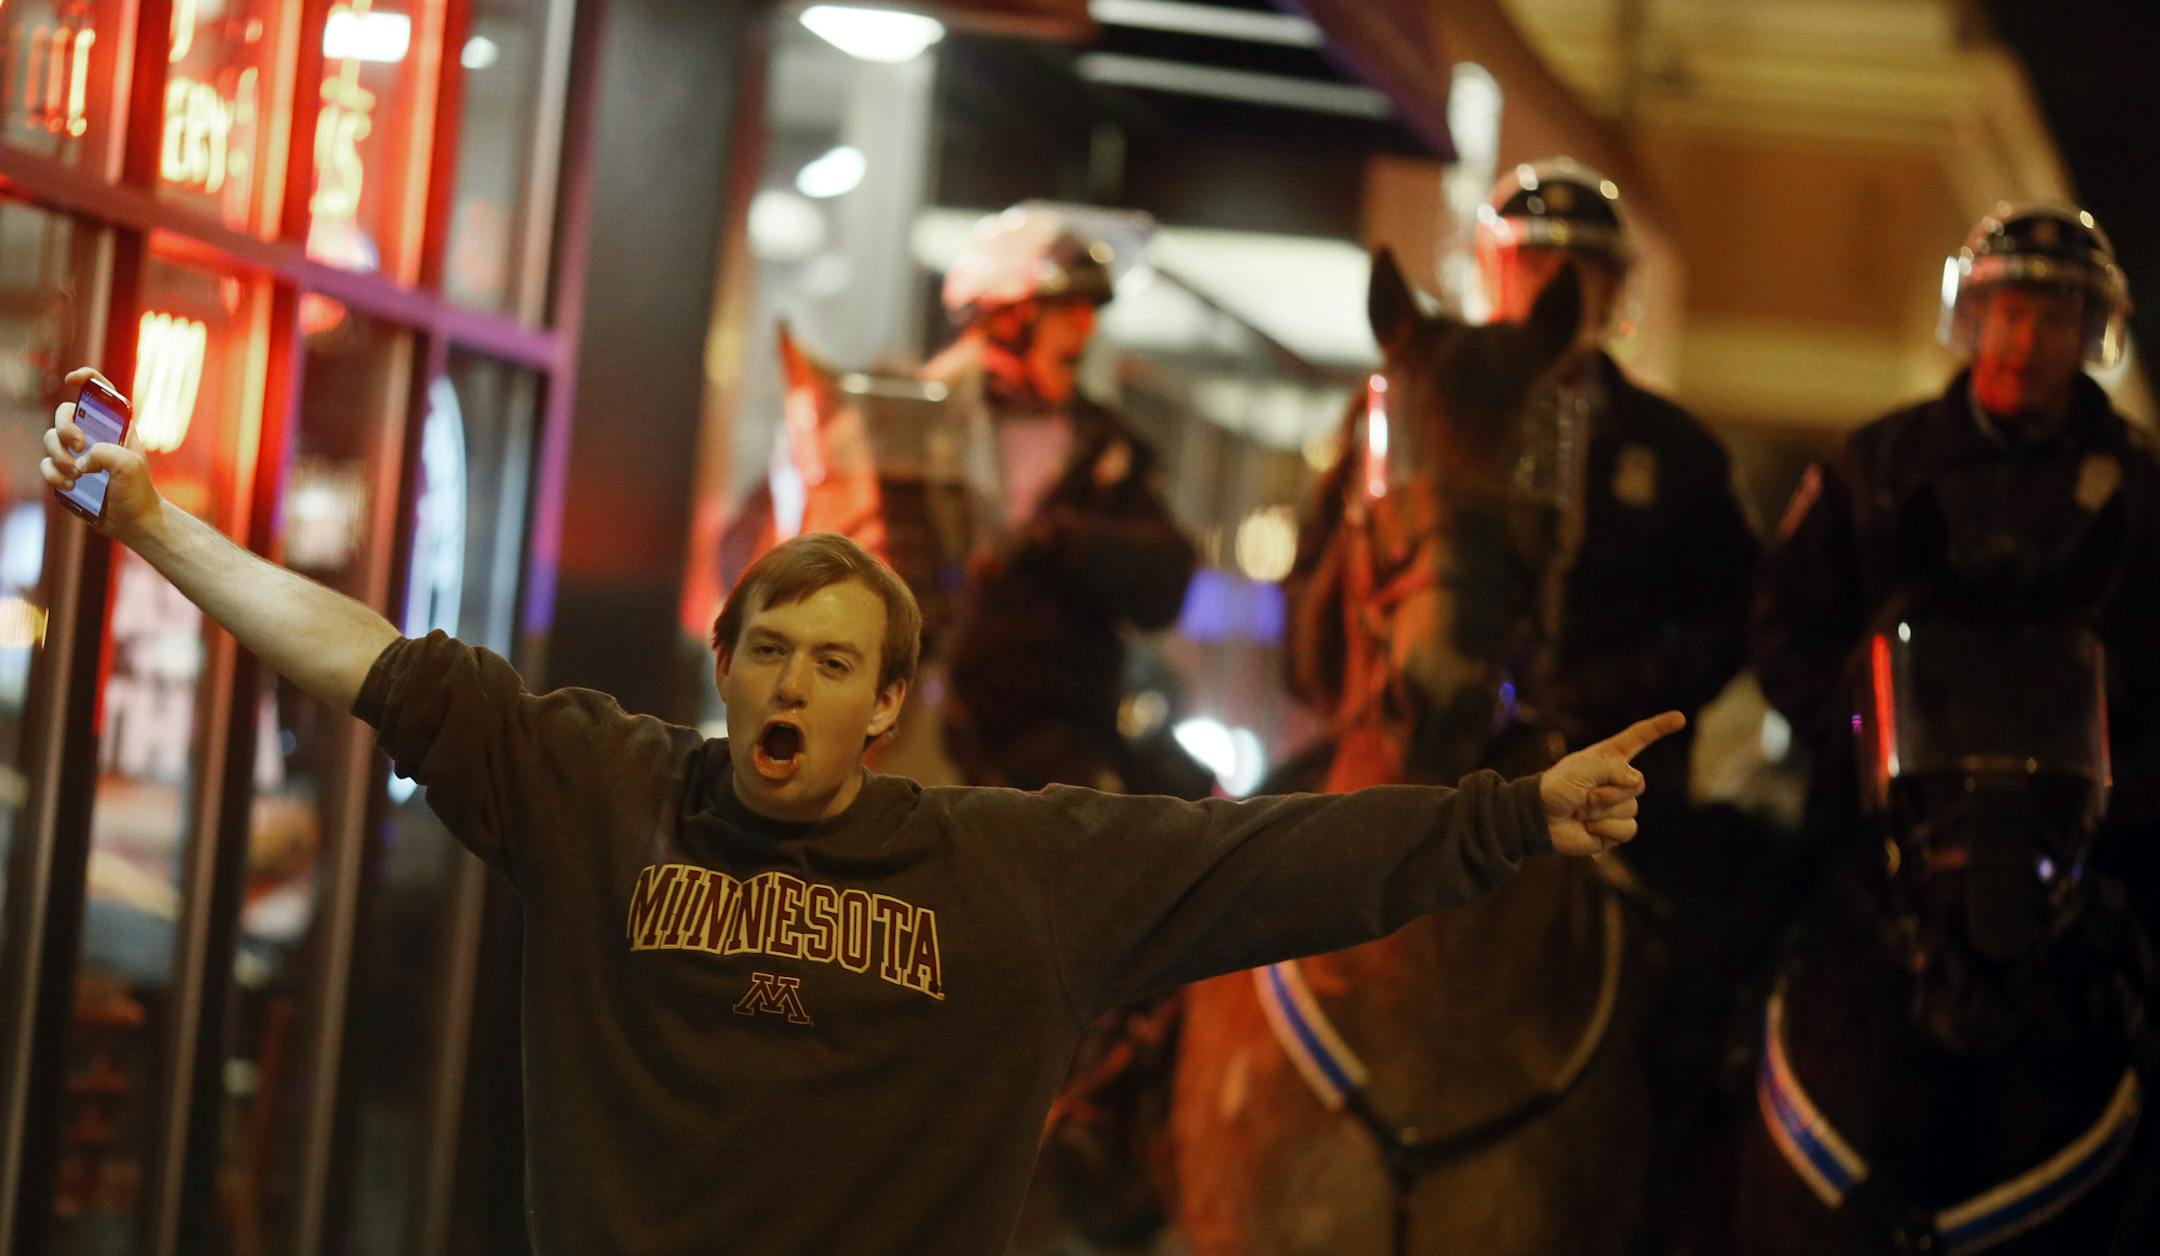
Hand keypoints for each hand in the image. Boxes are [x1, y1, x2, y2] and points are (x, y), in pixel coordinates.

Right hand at [40, 367, 159, 541]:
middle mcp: (93, 435)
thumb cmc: (137, 490)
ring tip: (79, 476)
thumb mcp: (129, 465)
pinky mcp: (65, 472)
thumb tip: (81, 459)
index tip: (72, 380)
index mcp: (114, 426)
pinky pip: (45, 465)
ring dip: (59, 457)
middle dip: (65, 427)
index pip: (99, 392)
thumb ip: (105, 452)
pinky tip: (71, 486)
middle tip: (80, 445)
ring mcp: (77, 453)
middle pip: (64, 413)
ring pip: (49, 440)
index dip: (86, 379)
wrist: (132, 522)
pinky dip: (53, 475)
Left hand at [1539, 710, 1685, 856]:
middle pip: (1638, 784)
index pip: (1638, 739)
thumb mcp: (1582, 769)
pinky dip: (1606, 830)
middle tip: (1582, 794)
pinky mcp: (1614, 828)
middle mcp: (1616, 779)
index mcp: (1607, 758)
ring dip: (1603, 811)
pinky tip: (1588, 828)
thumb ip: (1613, 769)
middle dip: (1608, 790)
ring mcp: (1617, 804)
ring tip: (1580, 811)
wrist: (1538, 820)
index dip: (1659, 728)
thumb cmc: (1555, 789)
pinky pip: (1628, 829)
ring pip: (1631, 807)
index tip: (1680, 718)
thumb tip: (1637, 783)